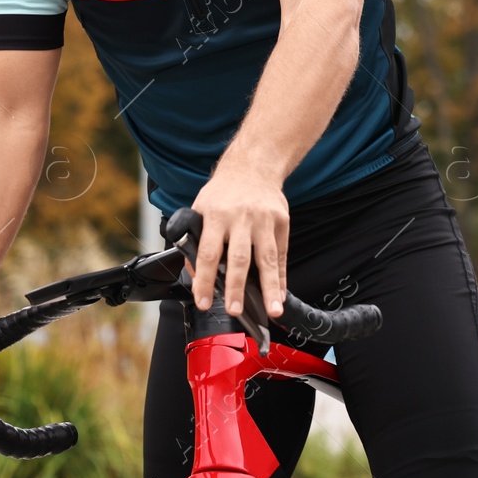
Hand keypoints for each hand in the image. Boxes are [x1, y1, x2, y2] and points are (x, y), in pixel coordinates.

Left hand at [187, 162, 289, 320]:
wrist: (253, 166)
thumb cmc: (223, 193)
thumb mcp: (200, 209)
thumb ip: (196, 241)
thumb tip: (196, 276)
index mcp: (215, 215)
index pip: (208, 253)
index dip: (204, 279)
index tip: (203, 301)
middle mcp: (240, 217)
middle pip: (239, 257)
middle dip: (236, 287)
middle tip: (235, 310)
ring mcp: (264, 219)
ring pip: (266, 258)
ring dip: (270, 288)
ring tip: (272, 311)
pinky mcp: (281, 221)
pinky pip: (281, 254)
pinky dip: (281, 277)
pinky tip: (280, 295)